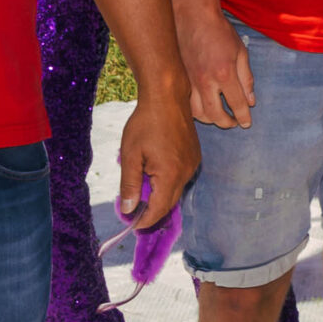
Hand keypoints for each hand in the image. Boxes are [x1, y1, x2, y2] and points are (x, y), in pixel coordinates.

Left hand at [115, 90, 198, 226]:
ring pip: (176, 190)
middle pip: (170, 202)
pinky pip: (181, 177)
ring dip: (159, 195)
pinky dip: (167, 182)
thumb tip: (128, 210)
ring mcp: (193, 163)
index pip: (159, 209)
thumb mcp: (130, 155)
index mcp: (171, 175)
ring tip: (140, 189)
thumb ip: (129, 184)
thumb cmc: (145, 124)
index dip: (145, 220)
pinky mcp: (194, 155)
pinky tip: (153, 173)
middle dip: (152, 210)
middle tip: (132, 211)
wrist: (167, 97)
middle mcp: (186, 172)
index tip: (131, 224)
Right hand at [178, 6, 255, 128]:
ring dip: (210, 119)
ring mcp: (189, 81)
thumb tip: (251, 101)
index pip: (237, 104)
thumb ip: (246, 78)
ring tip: (219, 116)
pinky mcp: (179, 79)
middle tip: (233, 122)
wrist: (193, 17)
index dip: (243, 117)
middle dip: (226, 123)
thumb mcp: (241, 52)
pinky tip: (203, 108)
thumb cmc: (220, 32)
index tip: (247, 123)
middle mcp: (205, 81)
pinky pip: (185, 103)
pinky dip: (195, 111)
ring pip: (197, 113)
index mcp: (224, 73)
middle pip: (215, 115)